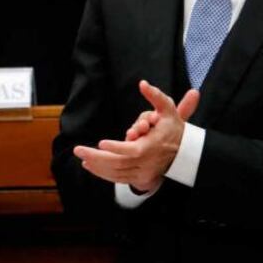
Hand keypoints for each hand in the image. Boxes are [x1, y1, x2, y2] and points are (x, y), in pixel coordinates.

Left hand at [73, 80, 199, 192]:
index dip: (117, 147)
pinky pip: (118, 178)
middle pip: (118, 163)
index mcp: (152, 146)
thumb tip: (142, 83)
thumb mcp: (168, 110)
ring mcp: (143, 172)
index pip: (132, 150)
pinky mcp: (140, 179)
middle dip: (96, 157)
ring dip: (97, 166)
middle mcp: (147, 162)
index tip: (100, 142)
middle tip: (77, 150)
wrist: (185, 153)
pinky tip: (90, 166)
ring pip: (116, 172)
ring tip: (82, 157)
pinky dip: (103, 174)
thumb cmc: (173, 129)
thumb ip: (156, 96)